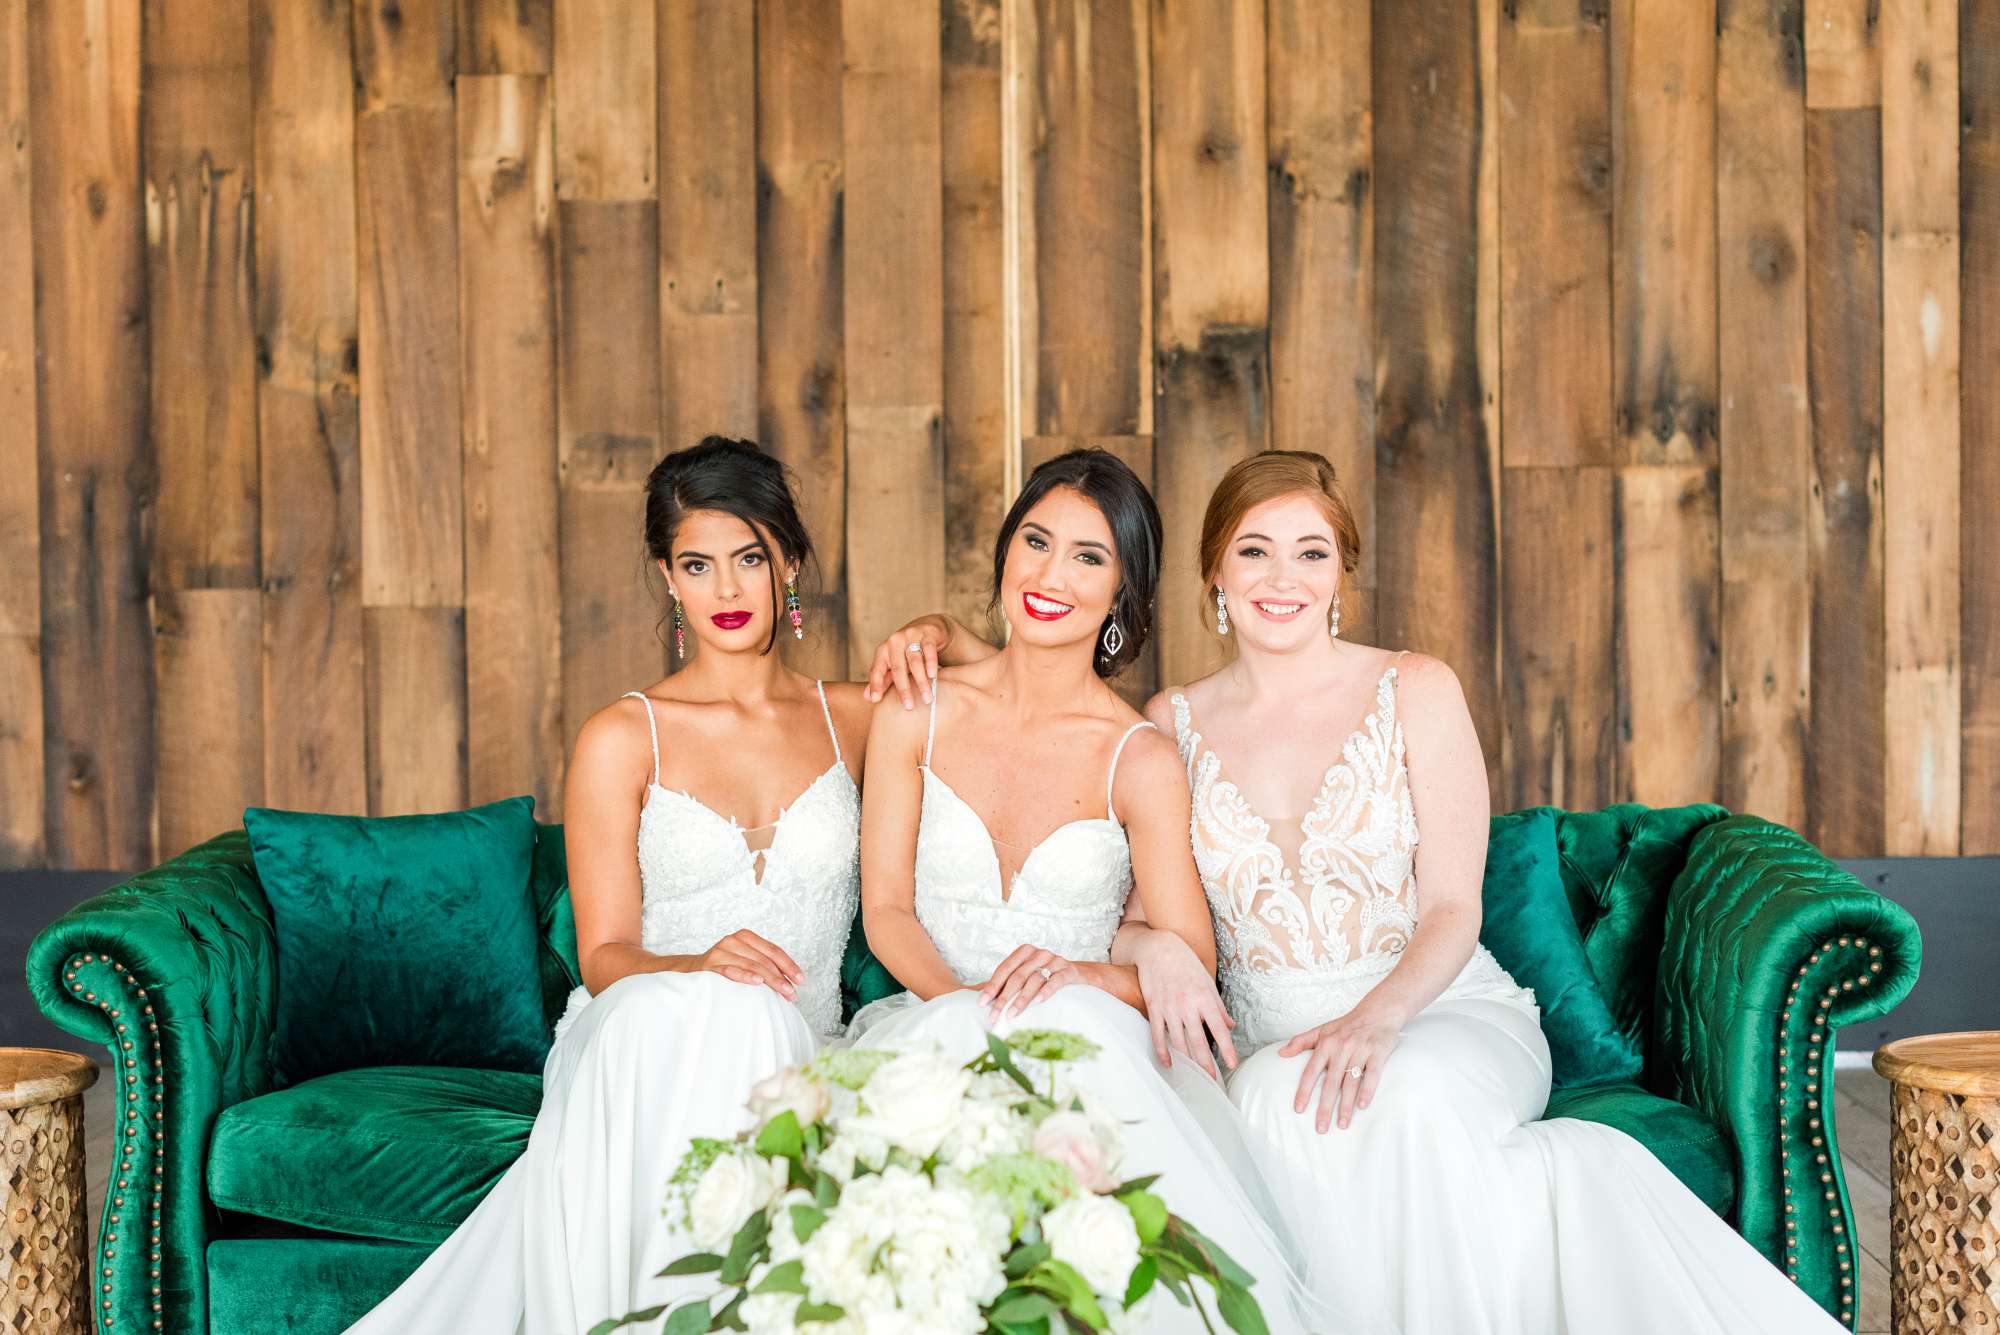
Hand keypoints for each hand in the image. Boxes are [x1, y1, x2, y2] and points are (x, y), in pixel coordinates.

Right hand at [695, 929, 802, 1000]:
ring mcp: (721, 951)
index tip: (801, 980)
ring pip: (752, 965)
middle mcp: (734, 940)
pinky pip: (731, 970)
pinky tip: (757, 983)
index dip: (789, 965)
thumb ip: (763, 964)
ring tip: (783, 992)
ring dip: (771, 980)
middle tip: (793, 994)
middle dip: (782, 978)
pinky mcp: (710, 964)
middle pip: (765, 959)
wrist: (690, 969)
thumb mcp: (744, 960)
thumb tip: (791, 980)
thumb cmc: (724, 966)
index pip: (774, 950)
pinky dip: (745, 976)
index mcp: (746, 937)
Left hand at [862, 615, 949, 708]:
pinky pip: (929, 650)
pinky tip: (933, 676)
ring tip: (927, 697)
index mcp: (883, 651)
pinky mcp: (927, 635)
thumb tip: (867, 698)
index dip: (875, 684)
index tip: (876, 700)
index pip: (876, 669)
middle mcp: (894, 642)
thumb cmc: (906, 652)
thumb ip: (882, 680)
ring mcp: (911, 636)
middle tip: (909, 706)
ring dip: (921, 681)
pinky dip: (931, 663)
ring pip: (915, 661)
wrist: (925, 628)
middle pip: (897, 668)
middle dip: (903, 688)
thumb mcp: (892, 664)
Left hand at [977, 946, 1077, 1019]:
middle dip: (1003, 998)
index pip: (1004, 969)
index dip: (992, 986)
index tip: (982, 1003)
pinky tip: (1038, 1002)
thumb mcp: (1027, 973)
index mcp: (1024, 952)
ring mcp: (1054, 960)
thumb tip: (981, 997)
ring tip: (1011, 1014)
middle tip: (993, 1016)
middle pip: (1017, 976)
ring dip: (1021, 999)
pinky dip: (1046, 991)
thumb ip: (1008, 981)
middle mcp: (1038, 953)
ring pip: (1034, 980)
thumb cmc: (1046, 974)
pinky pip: (1055, 981)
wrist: (1079, 973)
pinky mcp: (1068, 970)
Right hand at [1130, 930, 1236, 1077]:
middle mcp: (1188, 1006)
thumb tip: (1231, 1026)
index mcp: (1204, 999)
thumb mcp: (1207, 982)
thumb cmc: (1185, 963)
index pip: (1219, 1029)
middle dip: (1206, 1063)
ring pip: (1178, 1041)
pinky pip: (1158, 1035)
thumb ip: (1219, 1007)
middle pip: (1198, 1041)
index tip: (1232, 1064)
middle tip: (1212, 1080)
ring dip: (1187, 1060)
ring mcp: (1169, 1008)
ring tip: (1195, 1076)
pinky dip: (1163, 1051)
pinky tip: (1169, 1063)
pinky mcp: (1154, 1008)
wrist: (1159, 949)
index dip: (1226, 1049)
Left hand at [1279, 1005, 1402, 1132]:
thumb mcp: (1321, 1030)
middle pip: (1330, 1083)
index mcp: (1326, 1044)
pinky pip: (1373, 1074)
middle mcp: (1341, 1048)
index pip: (1311, 1071)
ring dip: (1346, 1105)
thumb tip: (1280, 1053)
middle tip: (1320, 1128)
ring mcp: (1360, 1050)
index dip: (1304, 1091)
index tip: (1299, 1109)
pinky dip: (1368, 1090)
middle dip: (1325, 1107)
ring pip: (1351, 1082)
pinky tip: (1363, 1106)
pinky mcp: (1378, 1053)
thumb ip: (1300, 1042)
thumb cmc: (1347, 1024)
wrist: (1378, 1011)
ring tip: (1342, 1124)